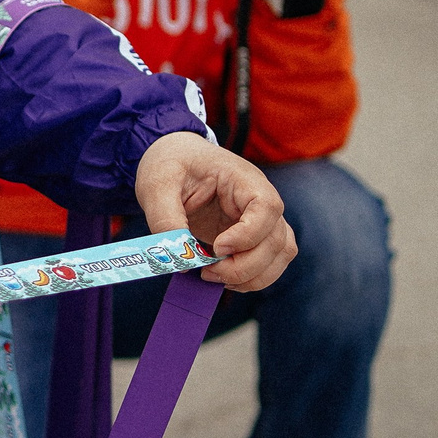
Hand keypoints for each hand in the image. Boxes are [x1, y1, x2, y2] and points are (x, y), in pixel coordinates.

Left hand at [133, 132, 294, 291]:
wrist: (174, 160)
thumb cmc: (170, 164)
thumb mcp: (156, 185)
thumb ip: (165, 219)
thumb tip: (181, 258)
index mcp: (241, 177)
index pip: (267, 207)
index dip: (248, 234)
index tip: (217, 247)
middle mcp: (260, 198)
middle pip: (276, 239)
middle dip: (244, 266)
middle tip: (206, 271)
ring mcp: (262, 218)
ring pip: (280, 254)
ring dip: (252, 276)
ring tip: (213, 276)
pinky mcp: (254, 235)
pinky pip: (270, 261)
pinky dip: (252, 277)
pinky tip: (223, 277)